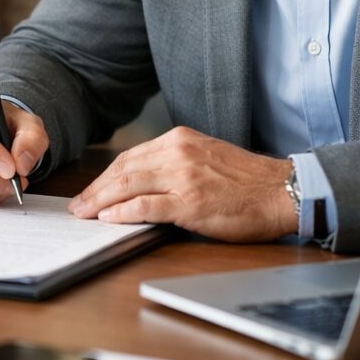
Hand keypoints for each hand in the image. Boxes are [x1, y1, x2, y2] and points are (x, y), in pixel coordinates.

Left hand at [67, 126, 296, 241]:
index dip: (105, 176)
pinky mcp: (190, 201)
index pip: (131, 156)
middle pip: (123, 169)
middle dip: (96, 189)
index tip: (91, 190)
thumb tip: (143, 184)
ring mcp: (183, 176)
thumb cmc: (248, 181)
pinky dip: (123, 212)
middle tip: (78, 205)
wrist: (282, 191)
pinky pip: (147, 206)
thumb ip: (176, 164)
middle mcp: (178, 152)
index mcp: (180, 140)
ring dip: (101, 201)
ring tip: (84, 213)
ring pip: (128, 185)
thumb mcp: (207, 158)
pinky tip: (109, 219)